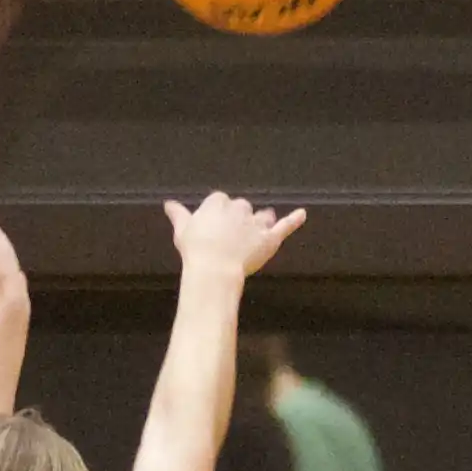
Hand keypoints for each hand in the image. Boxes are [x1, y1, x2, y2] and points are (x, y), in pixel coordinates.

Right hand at [166, 189, 305, 279]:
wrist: (215, 269)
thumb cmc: (196, 250)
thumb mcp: (182, 230)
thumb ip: (178, 214)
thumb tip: (169, 204)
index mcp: (217, 202)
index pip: (220, 201)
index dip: (218, 214)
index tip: (215, 225)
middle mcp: (239, 209)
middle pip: (241, 208)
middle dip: (239, 218)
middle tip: (232, 235)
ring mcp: (256, 223)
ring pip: (261, 216)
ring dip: (261, 220)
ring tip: (259, 227)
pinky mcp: (270, 237)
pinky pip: (284, 226)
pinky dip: (294, 220)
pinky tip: (303, 214)